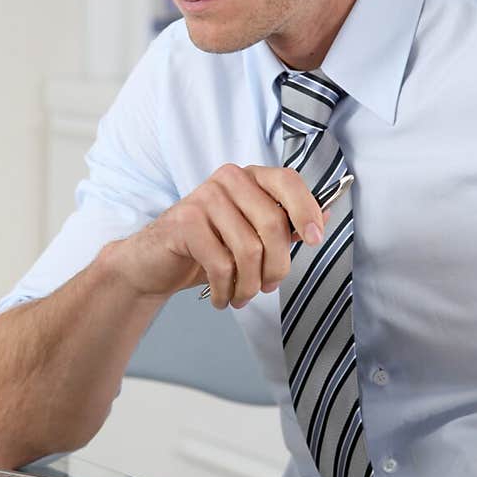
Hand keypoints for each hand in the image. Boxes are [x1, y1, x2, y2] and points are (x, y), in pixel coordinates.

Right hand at [106, 164, 327, 308]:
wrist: (154, 262)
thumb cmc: (207, 249)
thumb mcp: (250, 236)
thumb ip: (283, 226)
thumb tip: (322, 220)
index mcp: (249, 178)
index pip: (288, 182)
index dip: (307, 210)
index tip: (315, 241)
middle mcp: (228, 180)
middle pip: (272, 224)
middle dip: (277, 266)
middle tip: (267, 287)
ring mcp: (204, 197)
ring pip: (249, 249)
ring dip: (249, 285)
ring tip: (242, 297)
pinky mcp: (185, 221)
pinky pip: (221, 263)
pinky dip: (226, 290)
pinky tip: (222, 298)